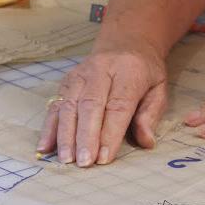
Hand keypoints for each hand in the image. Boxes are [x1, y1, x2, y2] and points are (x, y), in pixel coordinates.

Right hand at [38, 46, 168, 166]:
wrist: (126, 41)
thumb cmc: (144, 71)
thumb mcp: (159, 88)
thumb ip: (151, 114)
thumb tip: (146, 142)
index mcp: (128, 71)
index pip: (118, 105)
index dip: (110, 133)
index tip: (104, 158)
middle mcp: (100, 69)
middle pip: (90, 105)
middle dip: (86, 136)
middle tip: (84, 163)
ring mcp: (80, 75)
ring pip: (69, 105)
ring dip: (65, 135)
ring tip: (66, 160)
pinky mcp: (66, 81)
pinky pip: (55, 105)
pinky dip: (49, 127)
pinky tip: (46, 147)